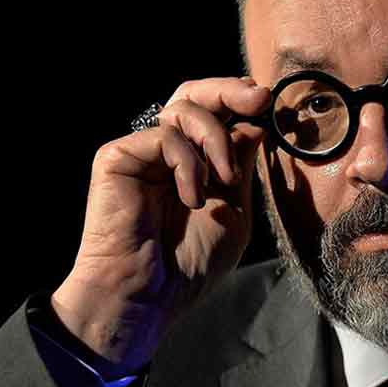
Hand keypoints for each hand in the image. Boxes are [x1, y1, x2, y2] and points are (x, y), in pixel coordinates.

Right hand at [50, 77, 270, 377]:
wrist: (148, 296)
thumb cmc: (189, 264)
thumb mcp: (233, 210)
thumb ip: (241, 165)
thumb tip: (255, 122)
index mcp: (194, 162)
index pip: (216, 114)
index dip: (241, 101)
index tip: (269, 102)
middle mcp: (165, 151)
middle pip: (194, 94)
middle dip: (231, 90)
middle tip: (259, 98)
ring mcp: (141, 153)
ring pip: (184, 109)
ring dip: (216, 139)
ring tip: (223, 180)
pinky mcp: (118, 158)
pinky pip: (164, 136)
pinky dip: (189, 164)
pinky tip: (191, 198)